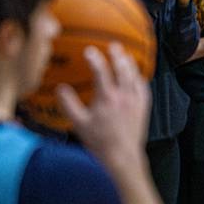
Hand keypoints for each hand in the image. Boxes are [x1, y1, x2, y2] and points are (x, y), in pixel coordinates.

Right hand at [57, 44, 149, 161]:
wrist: (122, 157)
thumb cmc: (99, 142)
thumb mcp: (79, 124)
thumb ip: (69, 105)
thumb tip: (60, 88)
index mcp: (107, 98)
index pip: (101, 71)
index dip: (95, 59)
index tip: (89, 51)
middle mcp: (123, 96)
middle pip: (122, 69)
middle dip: (117, 55)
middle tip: (113, 46)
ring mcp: (135, 102)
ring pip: (134, 77)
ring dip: (129, 64)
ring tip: (125, 56)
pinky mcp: (143, 109)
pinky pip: (144, 89)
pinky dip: (140, 79)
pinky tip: (138, 76)